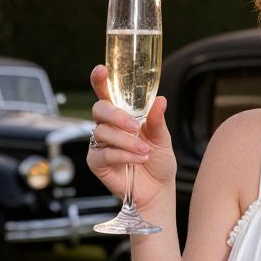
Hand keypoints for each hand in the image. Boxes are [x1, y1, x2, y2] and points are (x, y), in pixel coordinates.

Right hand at [86, 64, 176, 212]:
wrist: (159, 189)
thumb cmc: (159, 161)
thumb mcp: (163, 139)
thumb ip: (158, 120)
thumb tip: (160, 100)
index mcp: (122, 116)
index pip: (106, 94)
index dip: (100, 81)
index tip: (101, 70)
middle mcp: (108, 127)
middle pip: (99, 110)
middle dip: (116, 116)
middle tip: (136, 127)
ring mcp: (100, 145)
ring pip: (102, 133)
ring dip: (126, 141)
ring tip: (145, 151)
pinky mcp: (97, 163)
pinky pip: (104, 153)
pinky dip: (123, 155)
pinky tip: (138, 159)